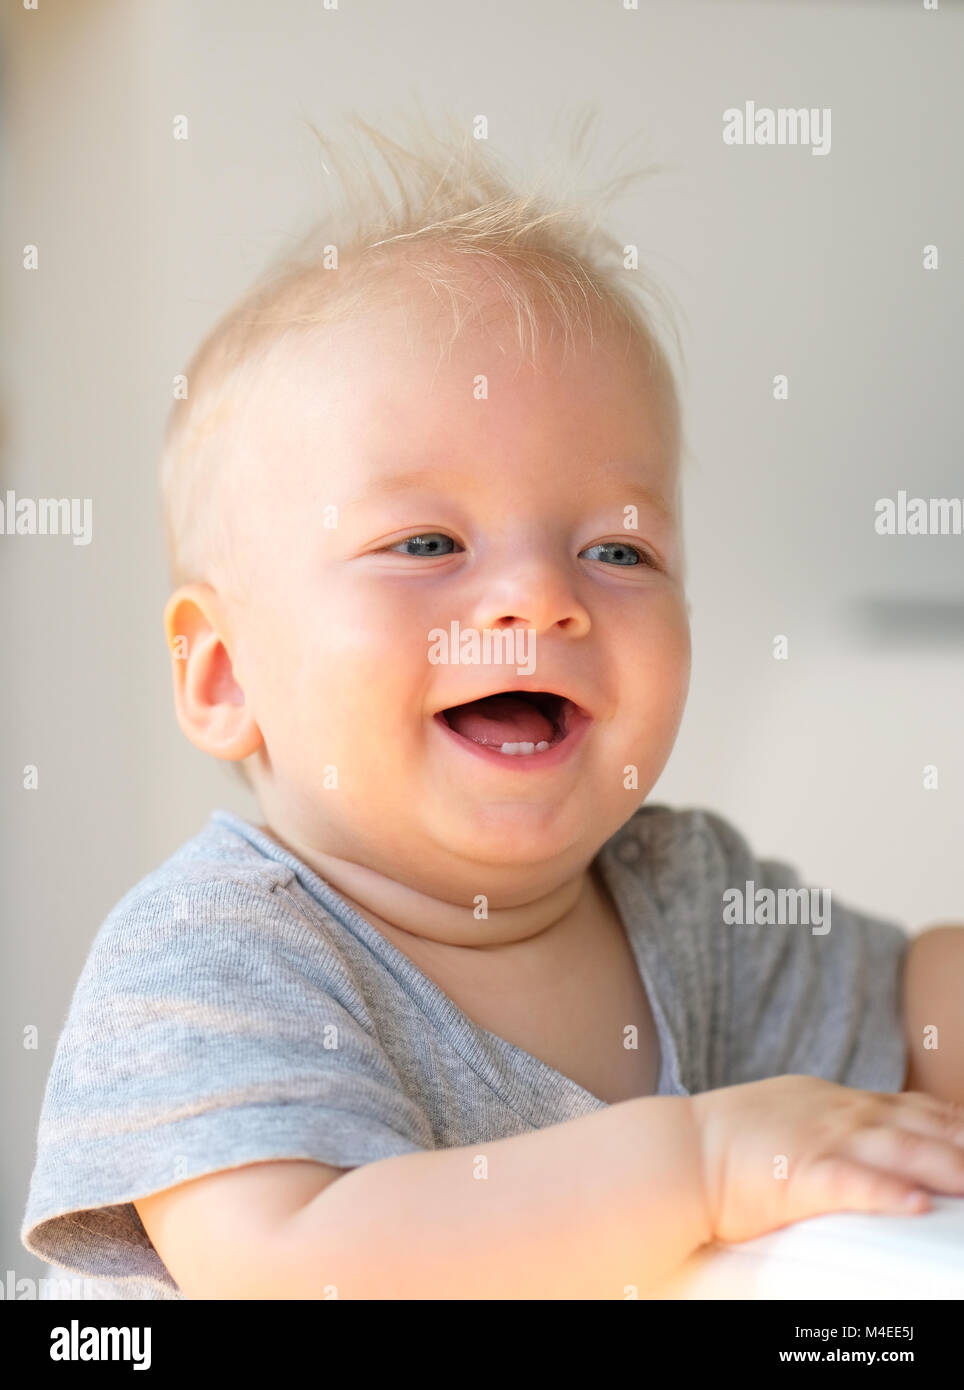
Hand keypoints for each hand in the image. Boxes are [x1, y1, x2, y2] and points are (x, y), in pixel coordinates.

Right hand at [691, 1074, 963, 1243]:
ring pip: (899, 1148)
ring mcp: (819, 1140)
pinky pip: (853, 1184)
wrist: (675, 1150)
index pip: (909, 1105)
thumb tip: (861, 1137)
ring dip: (946, 1163)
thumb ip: (827, 1121)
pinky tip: (917, 1205)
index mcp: (831, 1101)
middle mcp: (835, 1114)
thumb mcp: (786, 1113)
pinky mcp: (799, 1175)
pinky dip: (888, 1193)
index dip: (952, 1119)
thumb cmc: (725, 1142)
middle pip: (917, 1124)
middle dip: (961, 1140)